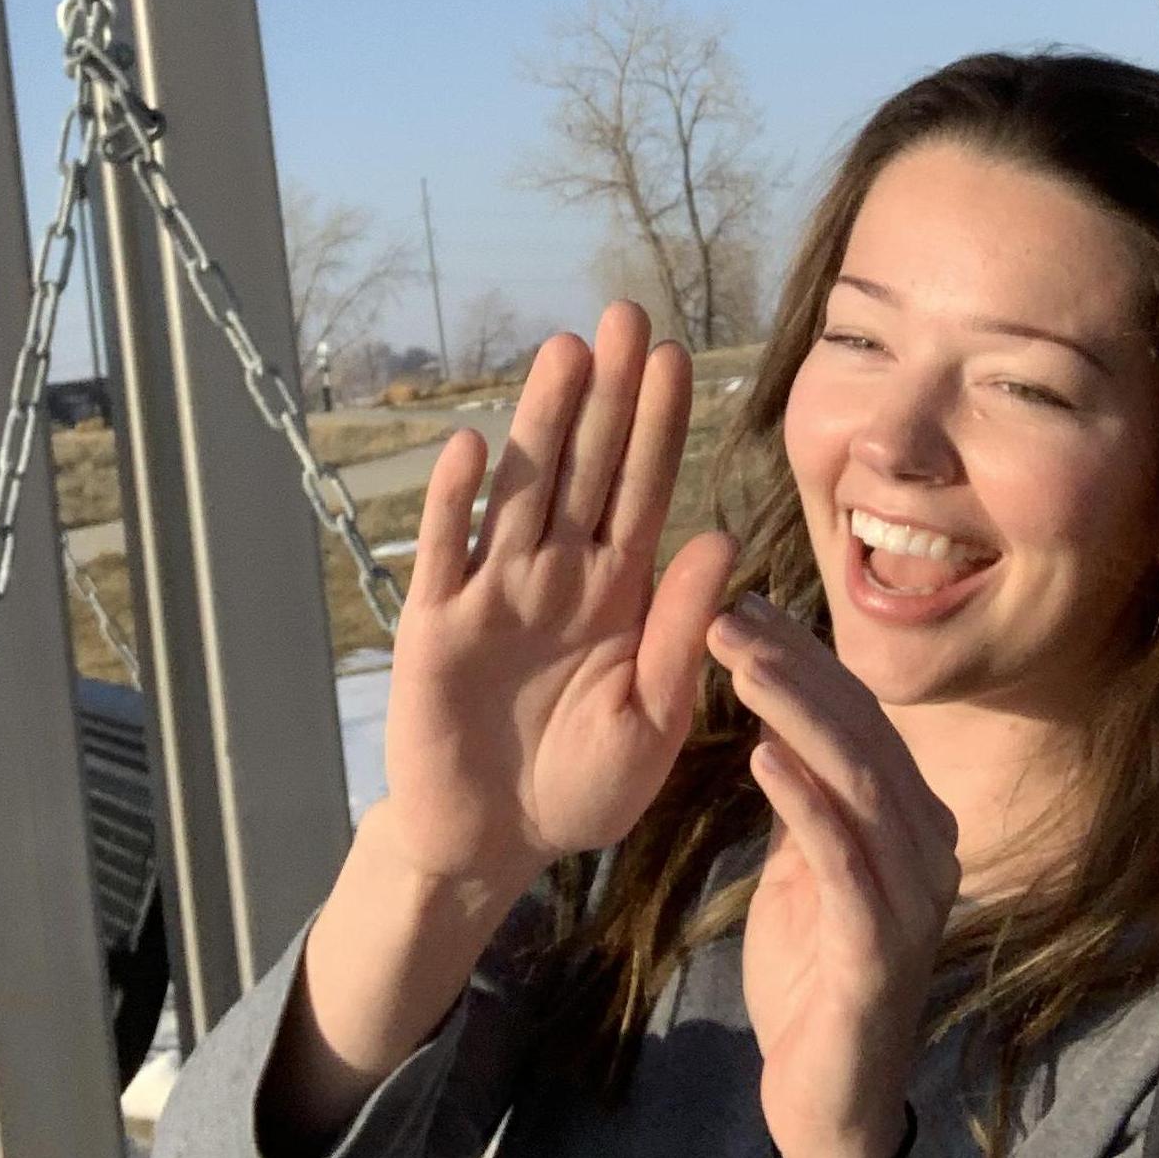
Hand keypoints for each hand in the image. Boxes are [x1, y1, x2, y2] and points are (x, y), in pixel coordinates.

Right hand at [367, 301, 736, 900]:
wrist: (496, 843)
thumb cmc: (582, 785)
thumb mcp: (651, 720)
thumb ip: (681, 633)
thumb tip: (722, 538)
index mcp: (619, 591)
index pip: (646, 489)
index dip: (660, 425)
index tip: (679, 357)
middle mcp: (558, 573)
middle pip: (588, 466)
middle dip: (607, 393)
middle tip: (624, 314)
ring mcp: (494, 591)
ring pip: (522, 490)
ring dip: (541, 421)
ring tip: (564, 352)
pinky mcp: (435, 625)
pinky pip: (446, 552)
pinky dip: (455, 502)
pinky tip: (471, 446)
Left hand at [709, 597, 960, 1157]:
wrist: (823, 1101)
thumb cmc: (810, 978)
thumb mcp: (801, 870)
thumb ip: (805, 801)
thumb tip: (778, 718)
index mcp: (914, 823)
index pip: (860, 718)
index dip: (803, 658)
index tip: (742, 604)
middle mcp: (930, 848)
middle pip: (862, 734)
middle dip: (793, 667)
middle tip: (726, 612)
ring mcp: (915, 900)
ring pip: (859, 782)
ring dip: (794, 715)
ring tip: (736, 661)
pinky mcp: (882, 951)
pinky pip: (845, 863)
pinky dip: (805, 806)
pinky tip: (760, 759)